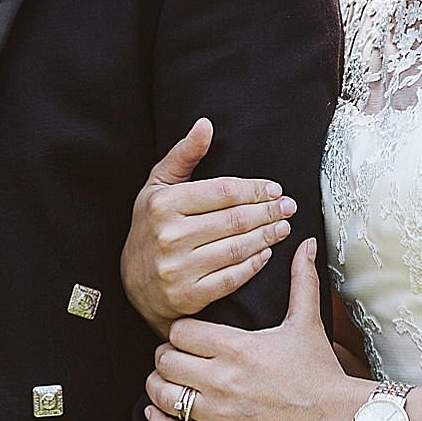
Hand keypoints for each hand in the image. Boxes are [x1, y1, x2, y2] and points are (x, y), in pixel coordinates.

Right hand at [121, 118, 298, 334]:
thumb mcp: (158, 185)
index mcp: (163, 204)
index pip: (222, 192)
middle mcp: (169, 236)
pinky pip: (231, 278)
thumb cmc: (151, 226)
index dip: (254, 189)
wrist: (133, 283)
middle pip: (234, 220)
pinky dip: (254, 265)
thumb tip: (205, 125)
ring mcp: (178, 269)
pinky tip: (266, 253)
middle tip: (288, 206)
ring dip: (267, 236)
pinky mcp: (188, 295)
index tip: (274, 189)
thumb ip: (184, 154)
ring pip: (236, 248)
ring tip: (282, 227)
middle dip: (268, 211)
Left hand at [144, 238, 366, 420]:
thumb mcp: (307, 322)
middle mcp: (222, 379)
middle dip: (166, 357)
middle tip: (175, 358)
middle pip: (165, 361)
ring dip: (159, 388)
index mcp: (238, 346)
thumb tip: (306, 243)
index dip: (179, 332)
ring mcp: (220, 413)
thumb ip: (301, 279)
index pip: (181, 331)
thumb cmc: (321, 372)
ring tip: (166, 382)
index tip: (187, 335)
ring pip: (164, 396)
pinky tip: (158, 413)